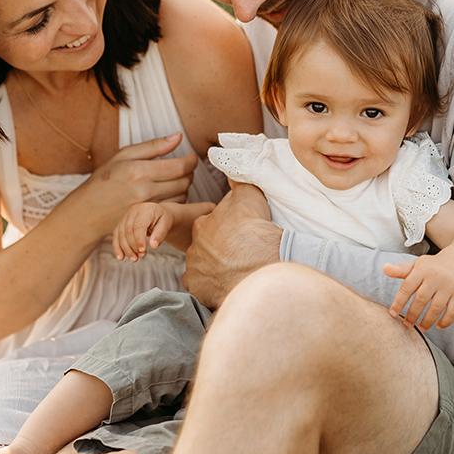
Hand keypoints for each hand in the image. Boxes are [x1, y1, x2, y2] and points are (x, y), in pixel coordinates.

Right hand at [78, 133, 197, 236]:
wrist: (89, 211)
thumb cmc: (105, 180)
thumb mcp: (124, 155)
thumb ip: (154, 146)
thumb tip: (178, 136)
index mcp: (138, 171)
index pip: (178, 167)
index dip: (191, 161)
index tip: (192, 158)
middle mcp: (144, 191)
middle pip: (184, 182)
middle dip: (189, 173)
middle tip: (185, 167)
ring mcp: (148, 207)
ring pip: (182, 196)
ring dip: (184, 186)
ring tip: (176, 179)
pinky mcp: (149, 218)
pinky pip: (173, 207)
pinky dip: (176, 199)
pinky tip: (168, 192)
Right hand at [113, 202, 173, 260]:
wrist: (158, 214)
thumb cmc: (162, 219)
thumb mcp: (166, 225)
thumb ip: (160, 235)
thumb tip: (153, 246)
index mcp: (145, 209)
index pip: (138, 225)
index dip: (139, 239)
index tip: (143, 251)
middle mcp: (133, 211)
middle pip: (128, 230)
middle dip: (133, 246)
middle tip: (141, 256)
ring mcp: (125, 216)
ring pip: (120, 234)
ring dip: (125, 248)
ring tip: (134, 259)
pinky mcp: (121, 223)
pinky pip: (116, 235)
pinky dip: (117, 247)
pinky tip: (121, 257)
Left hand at [183, 182, 280, 306]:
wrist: (260, 262)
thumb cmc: (254, 228)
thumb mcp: (248, 194)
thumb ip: (237, 181)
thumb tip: (230, 163)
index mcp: (202, 224)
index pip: (209, 226)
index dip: (224, 230)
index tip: (236, 236)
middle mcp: (193, 247)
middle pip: (204, 248)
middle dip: (217, 250)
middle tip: (237, 254)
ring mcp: (195, 270)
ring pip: (202, 268)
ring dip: (214, 269)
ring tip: (234, 271)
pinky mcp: (199, 290)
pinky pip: (201, 288)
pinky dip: (211, 288)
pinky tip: (226, 284)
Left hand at [383, 254, 453, 329]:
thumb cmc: (432, 266)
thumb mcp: (417, 265)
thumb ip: (401, 270)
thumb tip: (384, 268)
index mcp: (422, 270)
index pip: (407, 288)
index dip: (399, 302)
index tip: (392, 314)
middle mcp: (435, 278)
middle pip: (421, 299)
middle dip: (412, 314)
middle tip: (407, 325)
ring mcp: (449, 286)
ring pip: (436, 307)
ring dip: (427, 320)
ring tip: (421, 328)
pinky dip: (446, 321)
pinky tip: (438, 326)